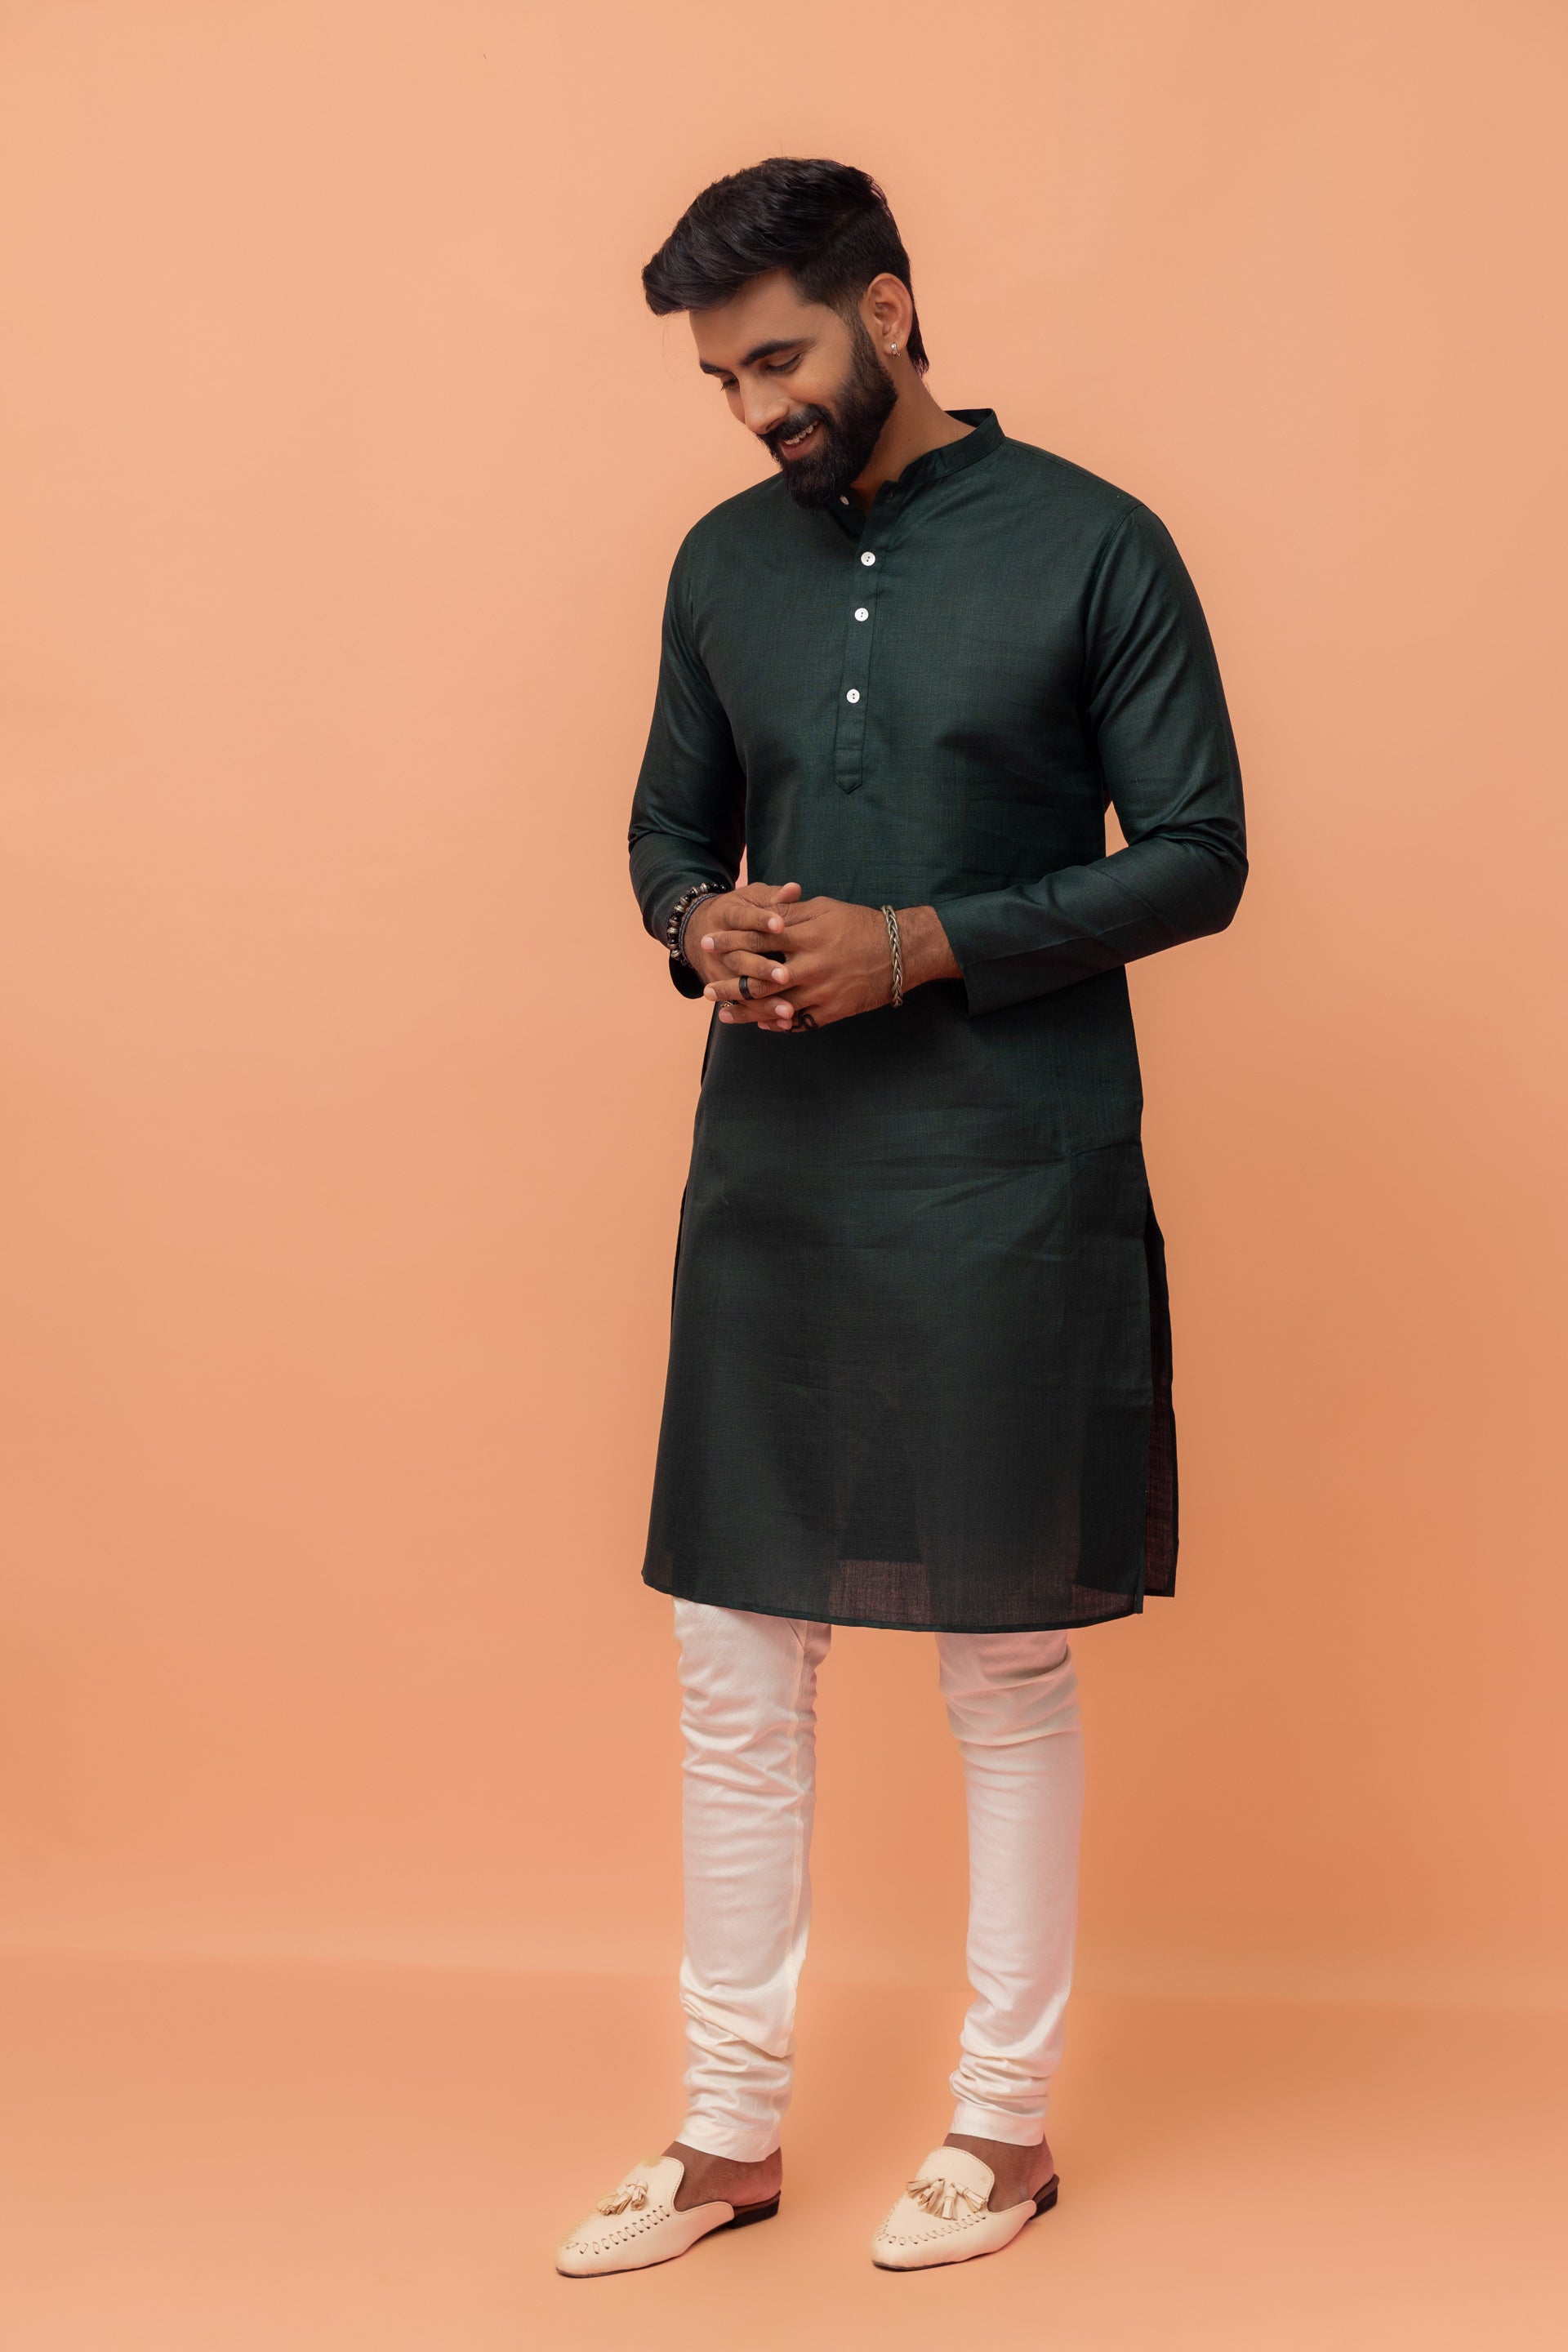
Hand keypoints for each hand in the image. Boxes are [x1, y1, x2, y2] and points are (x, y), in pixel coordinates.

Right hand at [684, 881, 801, 1004]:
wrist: (699, 931)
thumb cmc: (738, 910)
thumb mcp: (750, 898)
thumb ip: (773, 897)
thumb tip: (794, 889)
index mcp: (725, 915)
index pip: (742, 917)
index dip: (760, 920)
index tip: (780, 924)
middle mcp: (717, 945)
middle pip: (739, 958)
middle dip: (761, 968)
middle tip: (785, 975)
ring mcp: (717, 970)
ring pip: (740, 987)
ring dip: (764, 1000)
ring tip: (789, 1010)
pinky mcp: (721, 989)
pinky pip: (743, 1005)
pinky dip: (762, 1015)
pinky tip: (785, 1023)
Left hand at [707, 898, 957, 1031]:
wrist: (901, 952)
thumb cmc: (861, 925)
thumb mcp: (825, 909)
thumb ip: (791, 913)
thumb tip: (760, 913)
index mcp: (807, 936)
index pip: (759, 938)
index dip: (730, 941)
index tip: (708, 943)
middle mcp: (811, 966)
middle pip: (760, 979)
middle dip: (729, 985)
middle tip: (706, 990)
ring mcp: (822, 992)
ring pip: (774, 1007)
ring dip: (747, 1012)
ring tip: (724, 1013)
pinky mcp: (833, 1010)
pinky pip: (798, 1022)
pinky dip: (776, 1024)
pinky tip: (759, 1024)